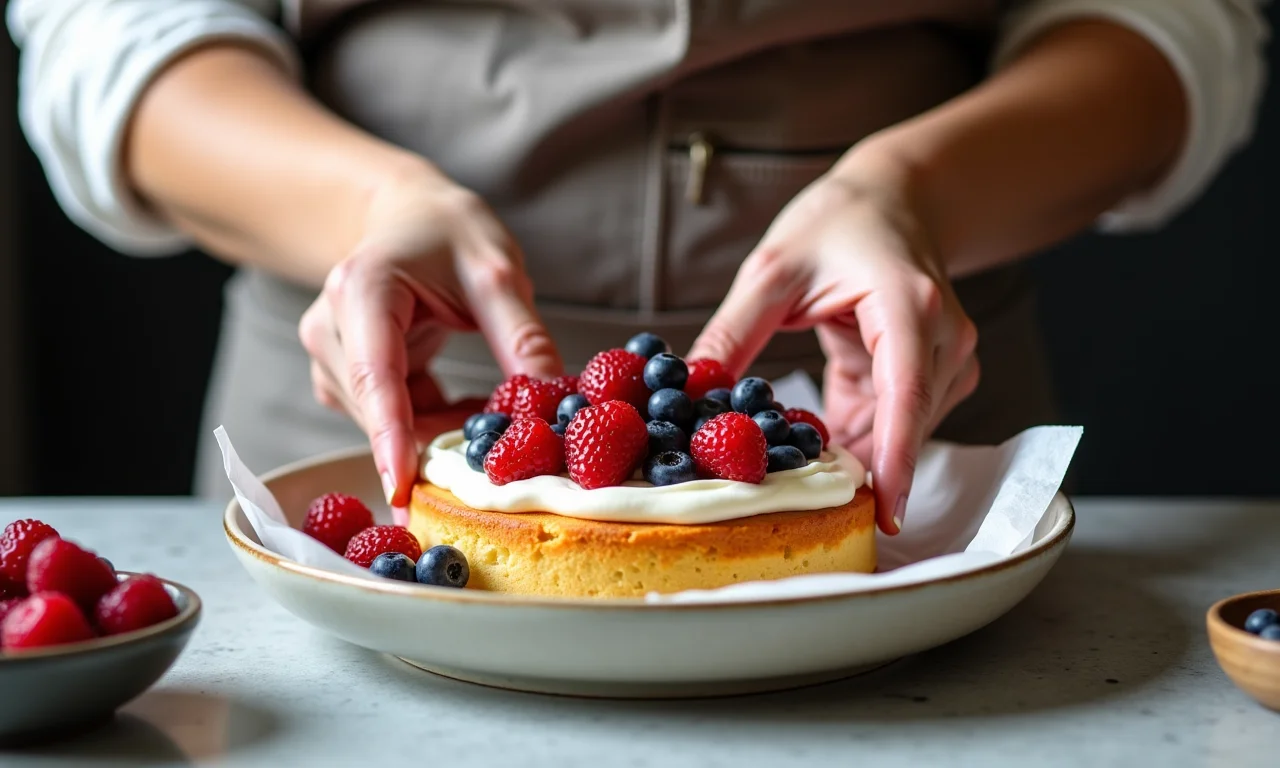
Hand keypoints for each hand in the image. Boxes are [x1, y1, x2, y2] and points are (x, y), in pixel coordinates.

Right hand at [300, 168, 561, 511]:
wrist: (408, 216)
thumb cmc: (449, 234)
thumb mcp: (498, 275)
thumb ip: (524, 338)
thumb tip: (555, 401)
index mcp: (363, 290)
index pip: (375, 376)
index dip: (390, 437)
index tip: (402, 490)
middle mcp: (331, 327)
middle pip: (382, 410)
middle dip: (444, 435)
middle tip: (512, 443)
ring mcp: (331, 357)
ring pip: (388, 424)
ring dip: (445, 427)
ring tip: (494, 401)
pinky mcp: (343, 379)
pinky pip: (392, 421)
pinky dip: (435, 421)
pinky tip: (467, 401)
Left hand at [688, 152, 978, 534]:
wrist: (895, 200)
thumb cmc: (838, 223)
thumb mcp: (771, 271)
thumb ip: (732, 334)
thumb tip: (688, 390)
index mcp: (910, 306)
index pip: (905, 393)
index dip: (895, 458)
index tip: (883, 514)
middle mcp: (944, 338)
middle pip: (902, 424)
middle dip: (847, 461)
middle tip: (782, 491)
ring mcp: (947, 360)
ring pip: (898, 432)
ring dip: (846, 448)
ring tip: (789, 451)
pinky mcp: (934, 376)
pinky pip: (892, 424)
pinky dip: (853, 433)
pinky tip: (817, 429)